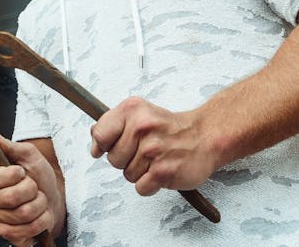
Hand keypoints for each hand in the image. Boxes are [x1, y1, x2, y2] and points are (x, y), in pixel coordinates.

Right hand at [0, 131, 62, 244]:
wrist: (53, 197)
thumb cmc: (38, 174)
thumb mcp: (27, 155)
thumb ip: (8, 145)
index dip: (10, 176)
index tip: (22, 171)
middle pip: (9, 198)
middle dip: (31, 190)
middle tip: (33, 187)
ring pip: (22, 214)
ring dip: (39, 206)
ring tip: (38, 200)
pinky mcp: (7, 235)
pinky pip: (26, 232)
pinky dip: (41, 222)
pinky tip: (39, 216)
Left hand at [90, 96, 216, 194]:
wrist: (204, 136)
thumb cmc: (168, 127)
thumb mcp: (137, 113)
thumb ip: (111, 126)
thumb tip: (94, 145)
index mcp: (132, 110)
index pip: (100, 135)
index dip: (103, 145)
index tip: (110, 146)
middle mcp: (142, 127)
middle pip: (113, 159)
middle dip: (125, 159)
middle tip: (144, 150)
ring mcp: (153, 150)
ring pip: (127, 175)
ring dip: (140, 172)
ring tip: (155, 159)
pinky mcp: (164, 171)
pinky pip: (140, 188)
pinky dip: (150, 184)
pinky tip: (161, 170)